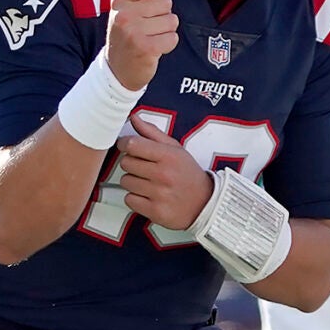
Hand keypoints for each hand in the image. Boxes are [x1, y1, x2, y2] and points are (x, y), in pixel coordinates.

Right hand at [104, 0, 177, 88]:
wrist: (117, 70)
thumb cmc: (128, 35)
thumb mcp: (126, 10)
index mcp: (120, 1)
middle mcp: (124, 14)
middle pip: (166, 2)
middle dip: (163, 14)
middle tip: (148, 27)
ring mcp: (134, 31)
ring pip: (171, 20)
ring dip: (166, 30)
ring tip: (150, 37)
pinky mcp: (146, 48)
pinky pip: (172, 37)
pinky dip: (168, 44)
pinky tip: (155, 48)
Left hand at [116, 115, 212, 230]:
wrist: (204, 203)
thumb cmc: (187, 173)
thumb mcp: (175, 149)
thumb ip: (152, 133)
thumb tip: (133, 117)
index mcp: (168, 156)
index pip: (132, 144)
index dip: (124, 143)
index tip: (127, 146)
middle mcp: (163, 174)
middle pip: (126, 163)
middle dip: (131, 163)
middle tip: (143, 167)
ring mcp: (159, 194)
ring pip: (125, 182)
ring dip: (132, 181)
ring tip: (147, 183)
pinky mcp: (155, 211)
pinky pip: (129, 200)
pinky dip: (135, 198)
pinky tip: (147, 196)